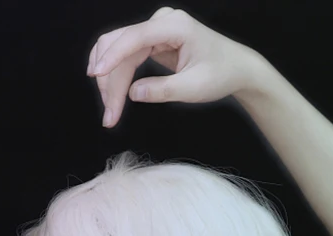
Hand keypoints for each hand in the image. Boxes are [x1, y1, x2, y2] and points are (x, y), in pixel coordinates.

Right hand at [87, 7, 262, 127]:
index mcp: (174, 26)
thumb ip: (163, 90)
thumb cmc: (220, 74)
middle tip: (109, 115)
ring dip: (109, 81)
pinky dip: (117, 76)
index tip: (96, 76)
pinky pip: (126, 56)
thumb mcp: (193, 88)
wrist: (236, 68)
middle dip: (110, 81)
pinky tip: (110, 94)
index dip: (112, 57)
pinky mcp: (152, 41)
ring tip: (110, 112)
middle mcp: (161, 22)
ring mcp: (155, 30)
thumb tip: (133, 93)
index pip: (134, 38)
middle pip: (121, 46)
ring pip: (118, 51)